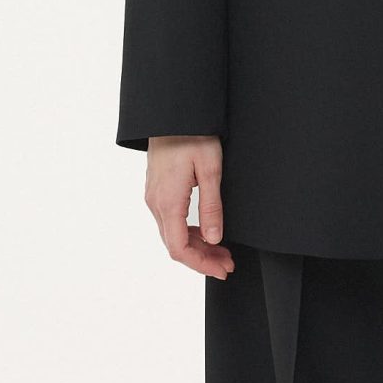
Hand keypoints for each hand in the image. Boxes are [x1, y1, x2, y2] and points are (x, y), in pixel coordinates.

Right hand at [146, 135, 234, 278]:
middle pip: (175, 245)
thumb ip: (212, 208)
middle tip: (228, 264)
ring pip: (172, 235)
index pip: (179, 249)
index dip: (201, 264)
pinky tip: (205, 233)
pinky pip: (169, 221)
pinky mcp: (157, 190)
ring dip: (196, 247)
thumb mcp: (211, 171)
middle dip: (202, 259)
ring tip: (222, 252)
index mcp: (168, 202)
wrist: (173, 113)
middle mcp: (156, 203)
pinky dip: (188, 233)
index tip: (222, 270)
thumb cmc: (193, 136)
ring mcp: (154, 197)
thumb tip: (214, 239)